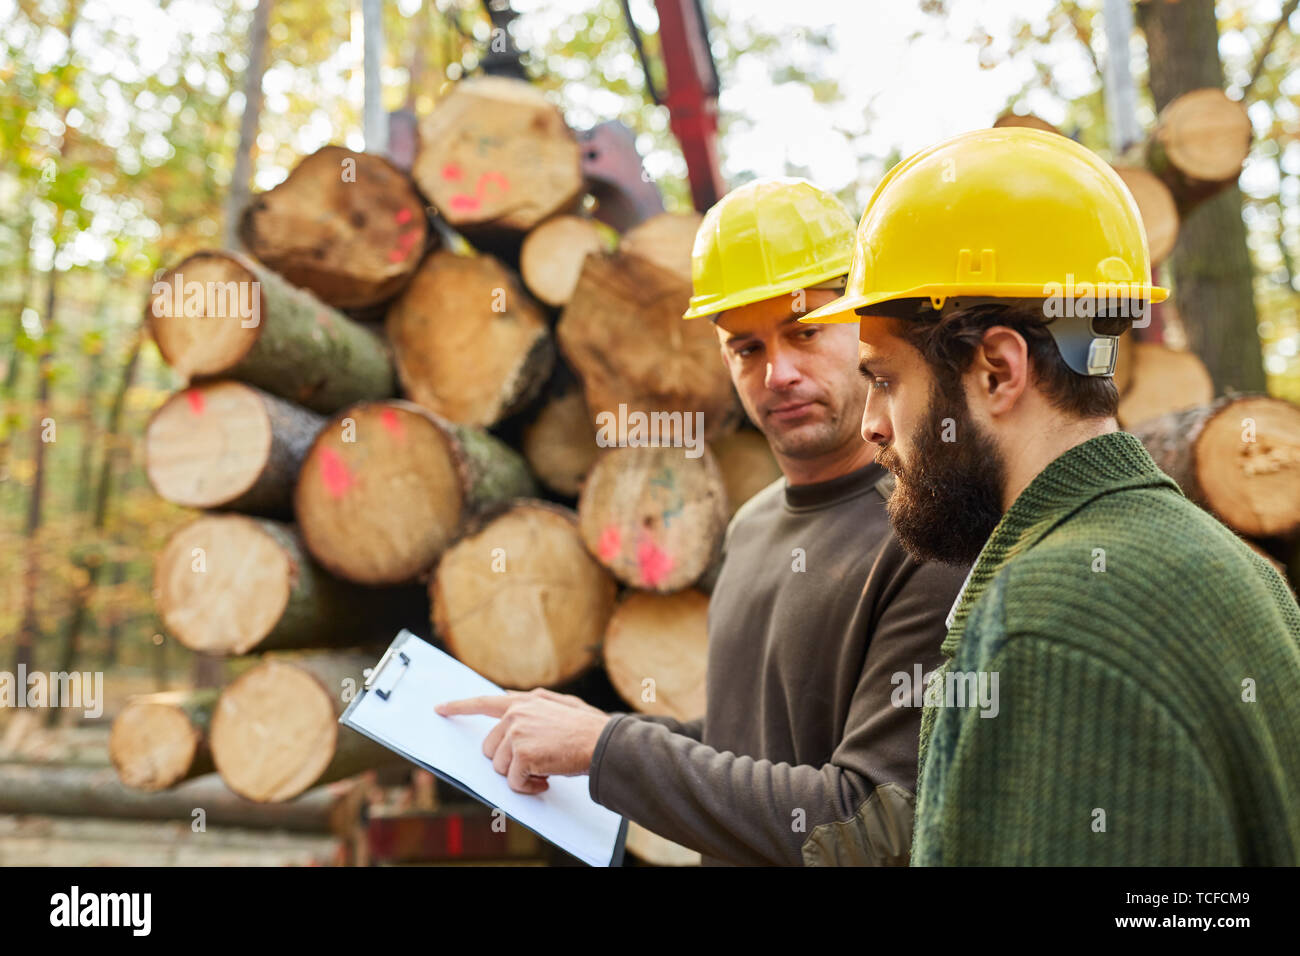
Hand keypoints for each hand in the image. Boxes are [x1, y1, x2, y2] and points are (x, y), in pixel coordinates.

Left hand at [435, 688, 610, 793]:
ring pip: (500, 768)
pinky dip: (529, 787)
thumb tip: (510, 699)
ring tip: (544, 772)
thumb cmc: (587, 728)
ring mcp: (517, 732)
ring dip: (520, 777)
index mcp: (524, 701)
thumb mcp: (561, 705)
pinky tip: (546, 779)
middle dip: (509, 763)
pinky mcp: (522, 753)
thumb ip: (534, 702)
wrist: (603, 742)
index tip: (440, 708)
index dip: (459, 706)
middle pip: (490, 749)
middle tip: (534, 766)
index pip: (484, 701)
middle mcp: (516, 713)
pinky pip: (514, 781)